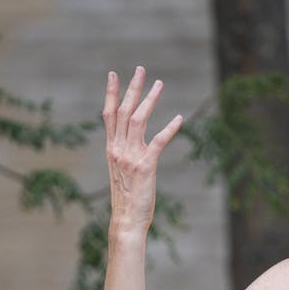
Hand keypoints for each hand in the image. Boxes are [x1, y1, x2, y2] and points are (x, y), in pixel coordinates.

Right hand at [104, 66, 182, 233]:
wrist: (126, 220)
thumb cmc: (126, 199)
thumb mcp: (121, 171)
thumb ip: (124, 153)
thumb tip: (130, 142)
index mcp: (111, 149)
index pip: (109, 115)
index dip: (111, 93)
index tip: (114, 74)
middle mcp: (118, 149)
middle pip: (124, 111)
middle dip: (132, 88)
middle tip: (141, 69)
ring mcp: (131, 157)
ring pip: (138, 120)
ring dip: (150, 100)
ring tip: (159, 84)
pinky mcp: (145, 166)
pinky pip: (158, 142)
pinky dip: (169, 129)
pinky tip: (179, 118)